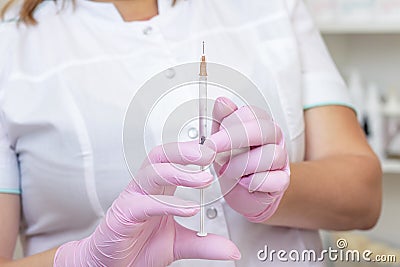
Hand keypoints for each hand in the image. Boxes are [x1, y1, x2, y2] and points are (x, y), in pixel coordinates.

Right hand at [54, 141, 240, 266]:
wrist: (112, 265)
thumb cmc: (138, 247)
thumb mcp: (179, 244)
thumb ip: (204, 244)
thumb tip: (230, 249)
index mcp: (158, 190)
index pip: (172, 160)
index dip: (191, 153)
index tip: (214, 152)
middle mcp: (145, 190)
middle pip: (161, 157)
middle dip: (184, 151)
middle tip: (207, 153)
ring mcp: (133, 200)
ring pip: (152, 173)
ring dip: (180, 173)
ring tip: (203, 179)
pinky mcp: (123, 215)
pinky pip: (145, 204)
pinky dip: (168, 204)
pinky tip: (187, 209)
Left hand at [207, 97, 289, 222]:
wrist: (241, 193)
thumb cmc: (233, 164)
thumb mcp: (221, 140)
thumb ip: (221, 121)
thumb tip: (222, 102)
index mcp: (259, 124)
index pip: (251, 114)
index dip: (230, 123)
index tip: (211, 139)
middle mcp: (273, 139)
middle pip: (265, 130)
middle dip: (235, 139)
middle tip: (214, 150)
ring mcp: (281, 160)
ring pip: (272, 154)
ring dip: (243, 164)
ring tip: (228, 171)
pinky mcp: (282, 181)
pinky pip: (278, 179)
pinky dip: (257, 181)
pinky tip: (244, 182)